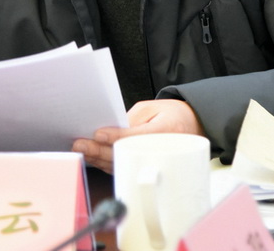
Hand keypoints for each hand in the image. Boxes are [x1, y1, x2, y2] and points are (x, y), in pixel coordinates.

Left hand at [71, 99, 205, 173]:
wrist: (193, 126)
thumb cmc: (173, 114)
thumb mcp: (154, 107)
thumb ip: (133, 118)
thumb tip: (110, 130)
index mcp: (167, 130)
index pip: (137, 136)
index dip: (116, 136)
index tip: (98, 133)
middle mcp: (160, 149)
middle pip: (125, 153)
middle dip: (100, 150)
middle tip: (80, 143)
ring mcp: (153, 160)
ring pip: (122, 164)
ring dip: (98, 158)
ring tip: (80, 149)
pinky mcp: (145, 165)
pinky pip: (124, 166)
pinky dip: (106, 162)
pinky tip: (91, 156)